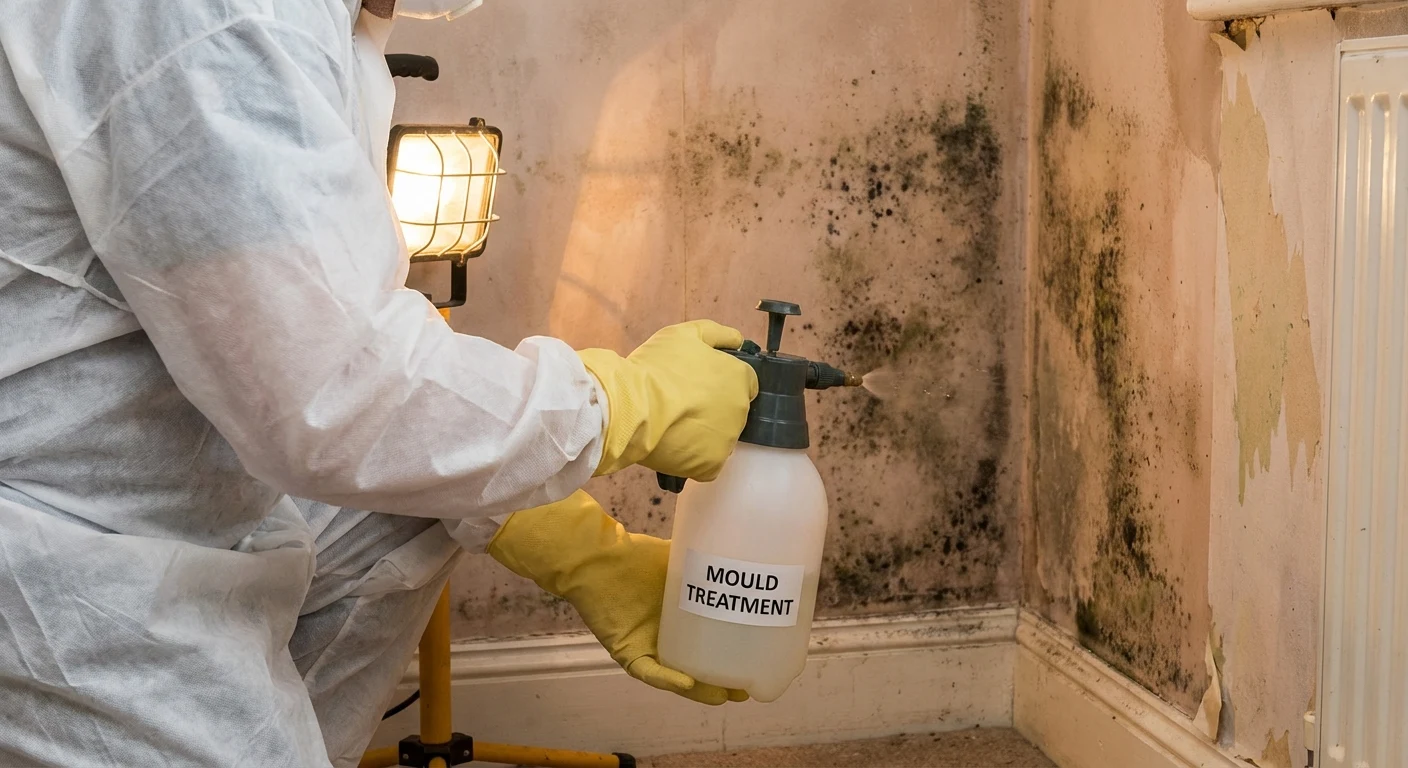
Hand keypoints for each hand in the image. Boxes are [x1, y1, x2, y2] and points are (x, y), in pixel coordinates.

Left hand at [488, 491, 747, 704]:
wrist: (595, 557)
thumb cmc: (633, 556)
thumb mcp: (675, 559)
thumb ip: (701, 559)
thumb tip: (734, 546)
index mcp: (677, 618)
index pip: (708, 643)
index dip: (730, 654)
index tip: (756, 660)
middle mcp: (664, 637)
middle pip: (697, 668)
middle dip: (721, 683)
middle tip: (746, 689)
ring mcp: (647, 646)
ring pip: (677, 679)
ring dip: (700, 690)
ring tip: (725, 695)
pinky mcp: (627, 651)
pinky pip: (649, 671)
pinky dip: (668, 678)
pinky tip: (688, 682)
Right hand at [577, 320, 757, 481]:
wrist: (632, 407)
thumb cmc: (657, 367)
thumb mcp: (684, 334)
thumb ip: (717, 334)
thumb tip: (738, 341)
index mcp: (739, 379)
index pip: (743, 383)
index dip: (721, 383)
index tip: (699, 385)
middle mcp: (741, 411)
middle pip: (731, 411)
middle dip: (713, 407)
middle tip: (681, 403)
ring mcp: (727, 441)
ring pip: (719, 437)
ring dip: (703, 433)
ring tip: (673, 425)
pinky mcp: (711, 465)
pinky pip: (707, 462)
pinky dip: (694, 457)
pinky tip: (675, 445)